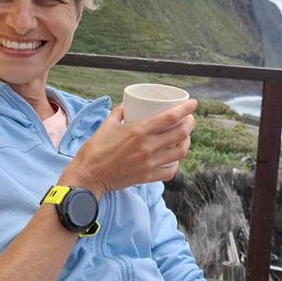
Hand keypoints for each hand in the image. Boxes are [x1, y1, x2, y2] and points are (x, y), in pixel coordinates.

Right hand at [63, 99, 196, 195]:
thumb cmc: (95, 149)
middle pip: (182, 133)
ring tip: (183, 137)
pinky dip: (176, 163)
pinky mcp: (148, 177)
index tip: (192, 103)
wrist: (88, 175)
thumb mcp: (107, 124)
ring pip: (181, 152)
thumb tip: (129, 105)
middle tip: (188, 120)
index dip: (186, 109)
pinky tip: (173, 158)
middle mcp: (148, 146)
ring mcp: (150, 163)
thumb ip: (120, 112)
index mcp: (139, 130)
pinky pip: (171, 170)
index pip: (171, 117)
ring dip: (186, 142)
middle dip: (190, 124)